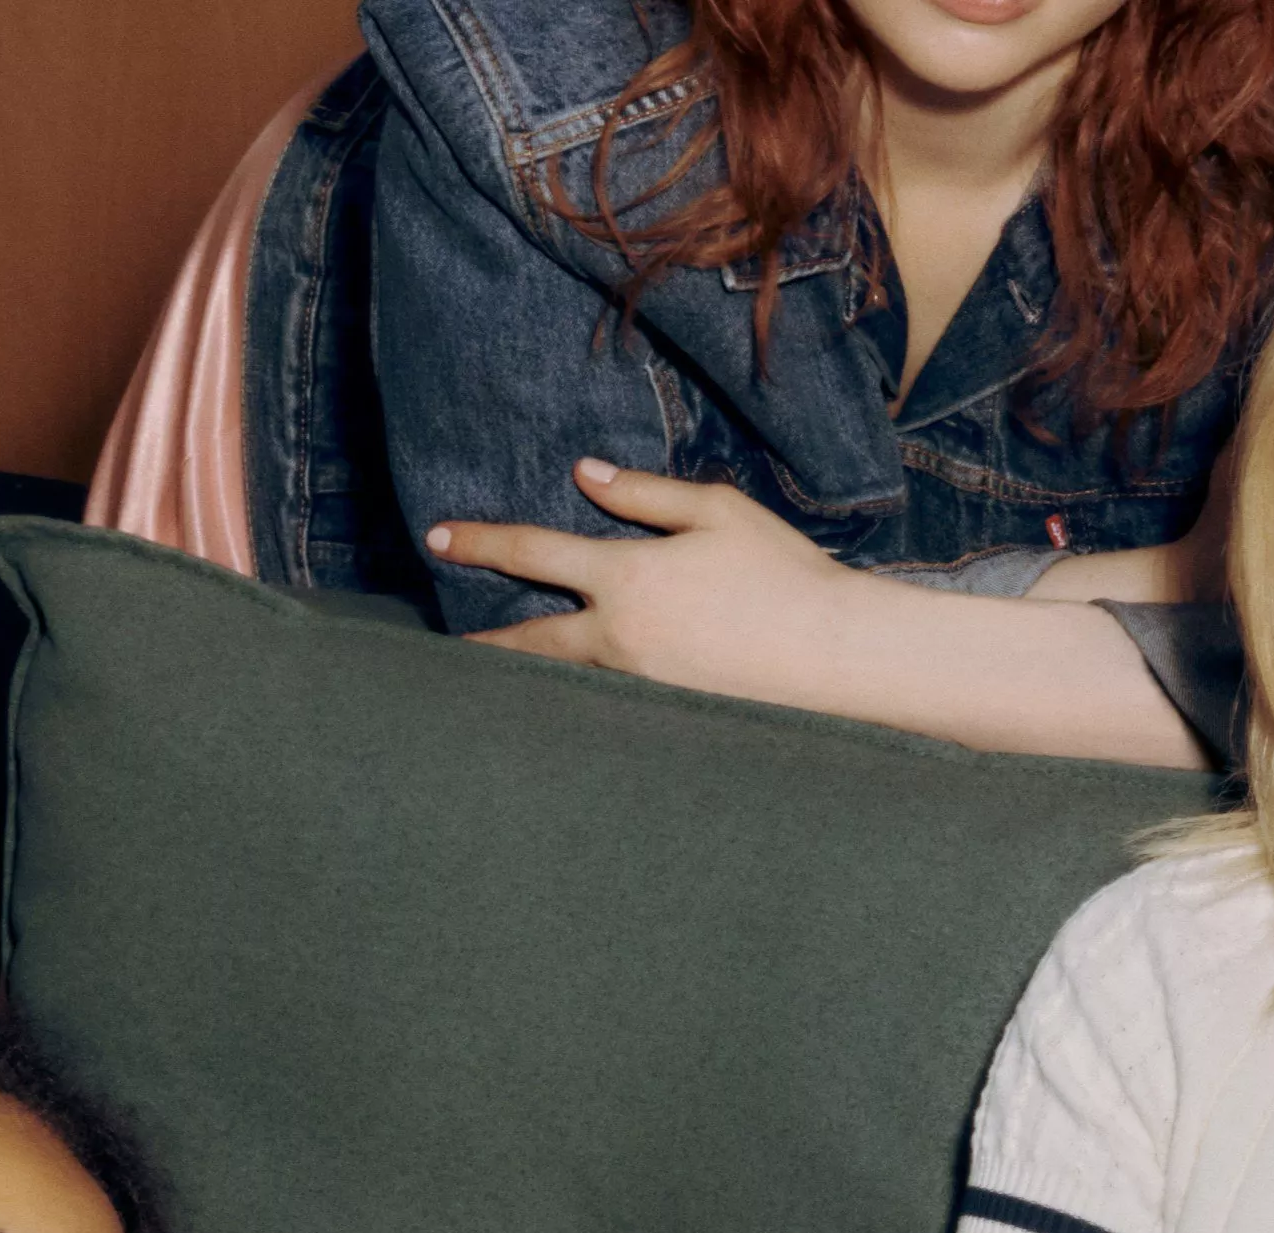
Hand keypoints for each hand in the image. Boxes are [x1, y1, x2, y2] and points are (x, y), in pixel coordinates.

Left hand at [432, 459, 859, 702]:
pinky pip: (606, 704)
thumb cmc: (784, 574)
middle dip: (484, 643)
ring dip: (529, 676)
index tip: (438, 538)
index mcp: (627, 577)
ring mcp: (640, 685)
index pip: (534, 552)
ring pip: (565, 681)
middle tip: (445, 648)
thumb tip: (584, 476)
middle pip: (530, 641)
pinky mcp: (665, 716)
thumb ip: (642, 494)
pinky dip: (580, 699)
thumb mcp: (716, 512)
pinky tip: (569, 700)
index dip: (481, 542)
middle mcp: (620, 638)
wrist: (835, 656)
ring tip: (497, 676)